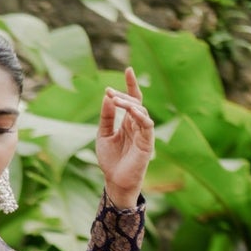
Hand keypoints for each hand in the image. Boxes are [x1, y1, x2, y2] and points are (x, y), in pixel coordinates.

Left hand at [96, 66, 154, 202]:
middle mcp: (138, 125)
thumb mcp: (103, 134)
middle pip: (136, 102)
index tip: (128, 69)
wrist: (114, 181)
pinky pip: (147, 124)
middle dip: (124, 94)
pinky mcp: (147, 142)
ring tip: (115, 100)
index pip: (133, 99)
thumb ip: (106, 117)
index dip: (132, 84)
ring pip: (141, 111)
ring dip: (129, 103)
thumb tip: (108, 96)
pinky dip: (139, 115)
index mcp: (128, 123)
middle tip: (110, 92)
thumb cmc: (110, 160)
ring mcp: (144, 133)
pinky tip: (130, 110)